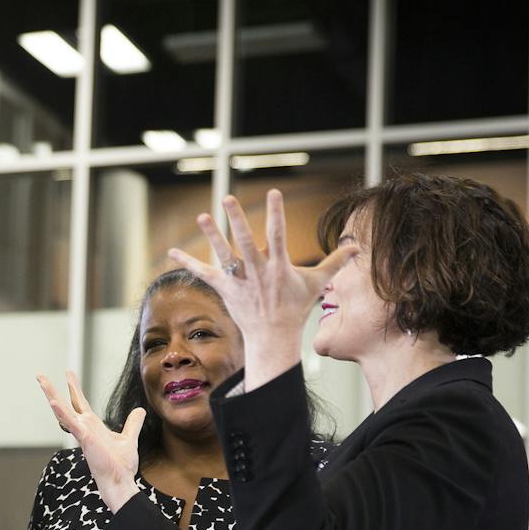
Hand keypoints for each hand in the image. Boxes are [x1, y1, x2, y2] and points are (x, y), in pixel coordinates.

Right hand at [37, 370, 142, 512]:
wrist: (120, 481)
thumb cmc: (122, 465)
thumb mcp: (130, 438)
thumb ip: (133, 424)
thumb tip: (140, 411)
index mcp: (92, 426)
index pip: (80, 403)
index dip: (73, 388)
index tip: (68, 373)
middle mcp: (84, 428)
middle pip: (65, 404)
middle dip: (52, 389)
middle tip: (40, 375)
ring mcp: (82, 433)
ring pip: (62, 410)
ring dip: (51, 395)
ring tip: (41, 380)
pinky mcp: (84, 439)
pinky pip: (71, 423)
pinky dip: (61, 413)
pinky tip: (53, 402)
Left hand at [167, 188, 357, 387]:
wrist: (274, 336)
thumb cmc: (295, 308)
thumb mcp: (317, 283)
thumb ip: (335, 262)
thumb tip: (357, 247)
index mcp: (279, 267)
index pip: (278, 235)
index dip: (276, 214)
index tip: (274, 193)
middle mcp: (257, 273)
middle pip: (245, 242)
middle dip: (237, 220)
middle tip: (227, 198)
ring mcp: (240, 281)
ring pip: (224, 255)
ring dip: (212, 236)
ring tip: (202, 216)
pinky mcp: (225, 289)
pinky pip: (204, 274)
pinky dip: (187, 263)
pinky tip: (171, 251)